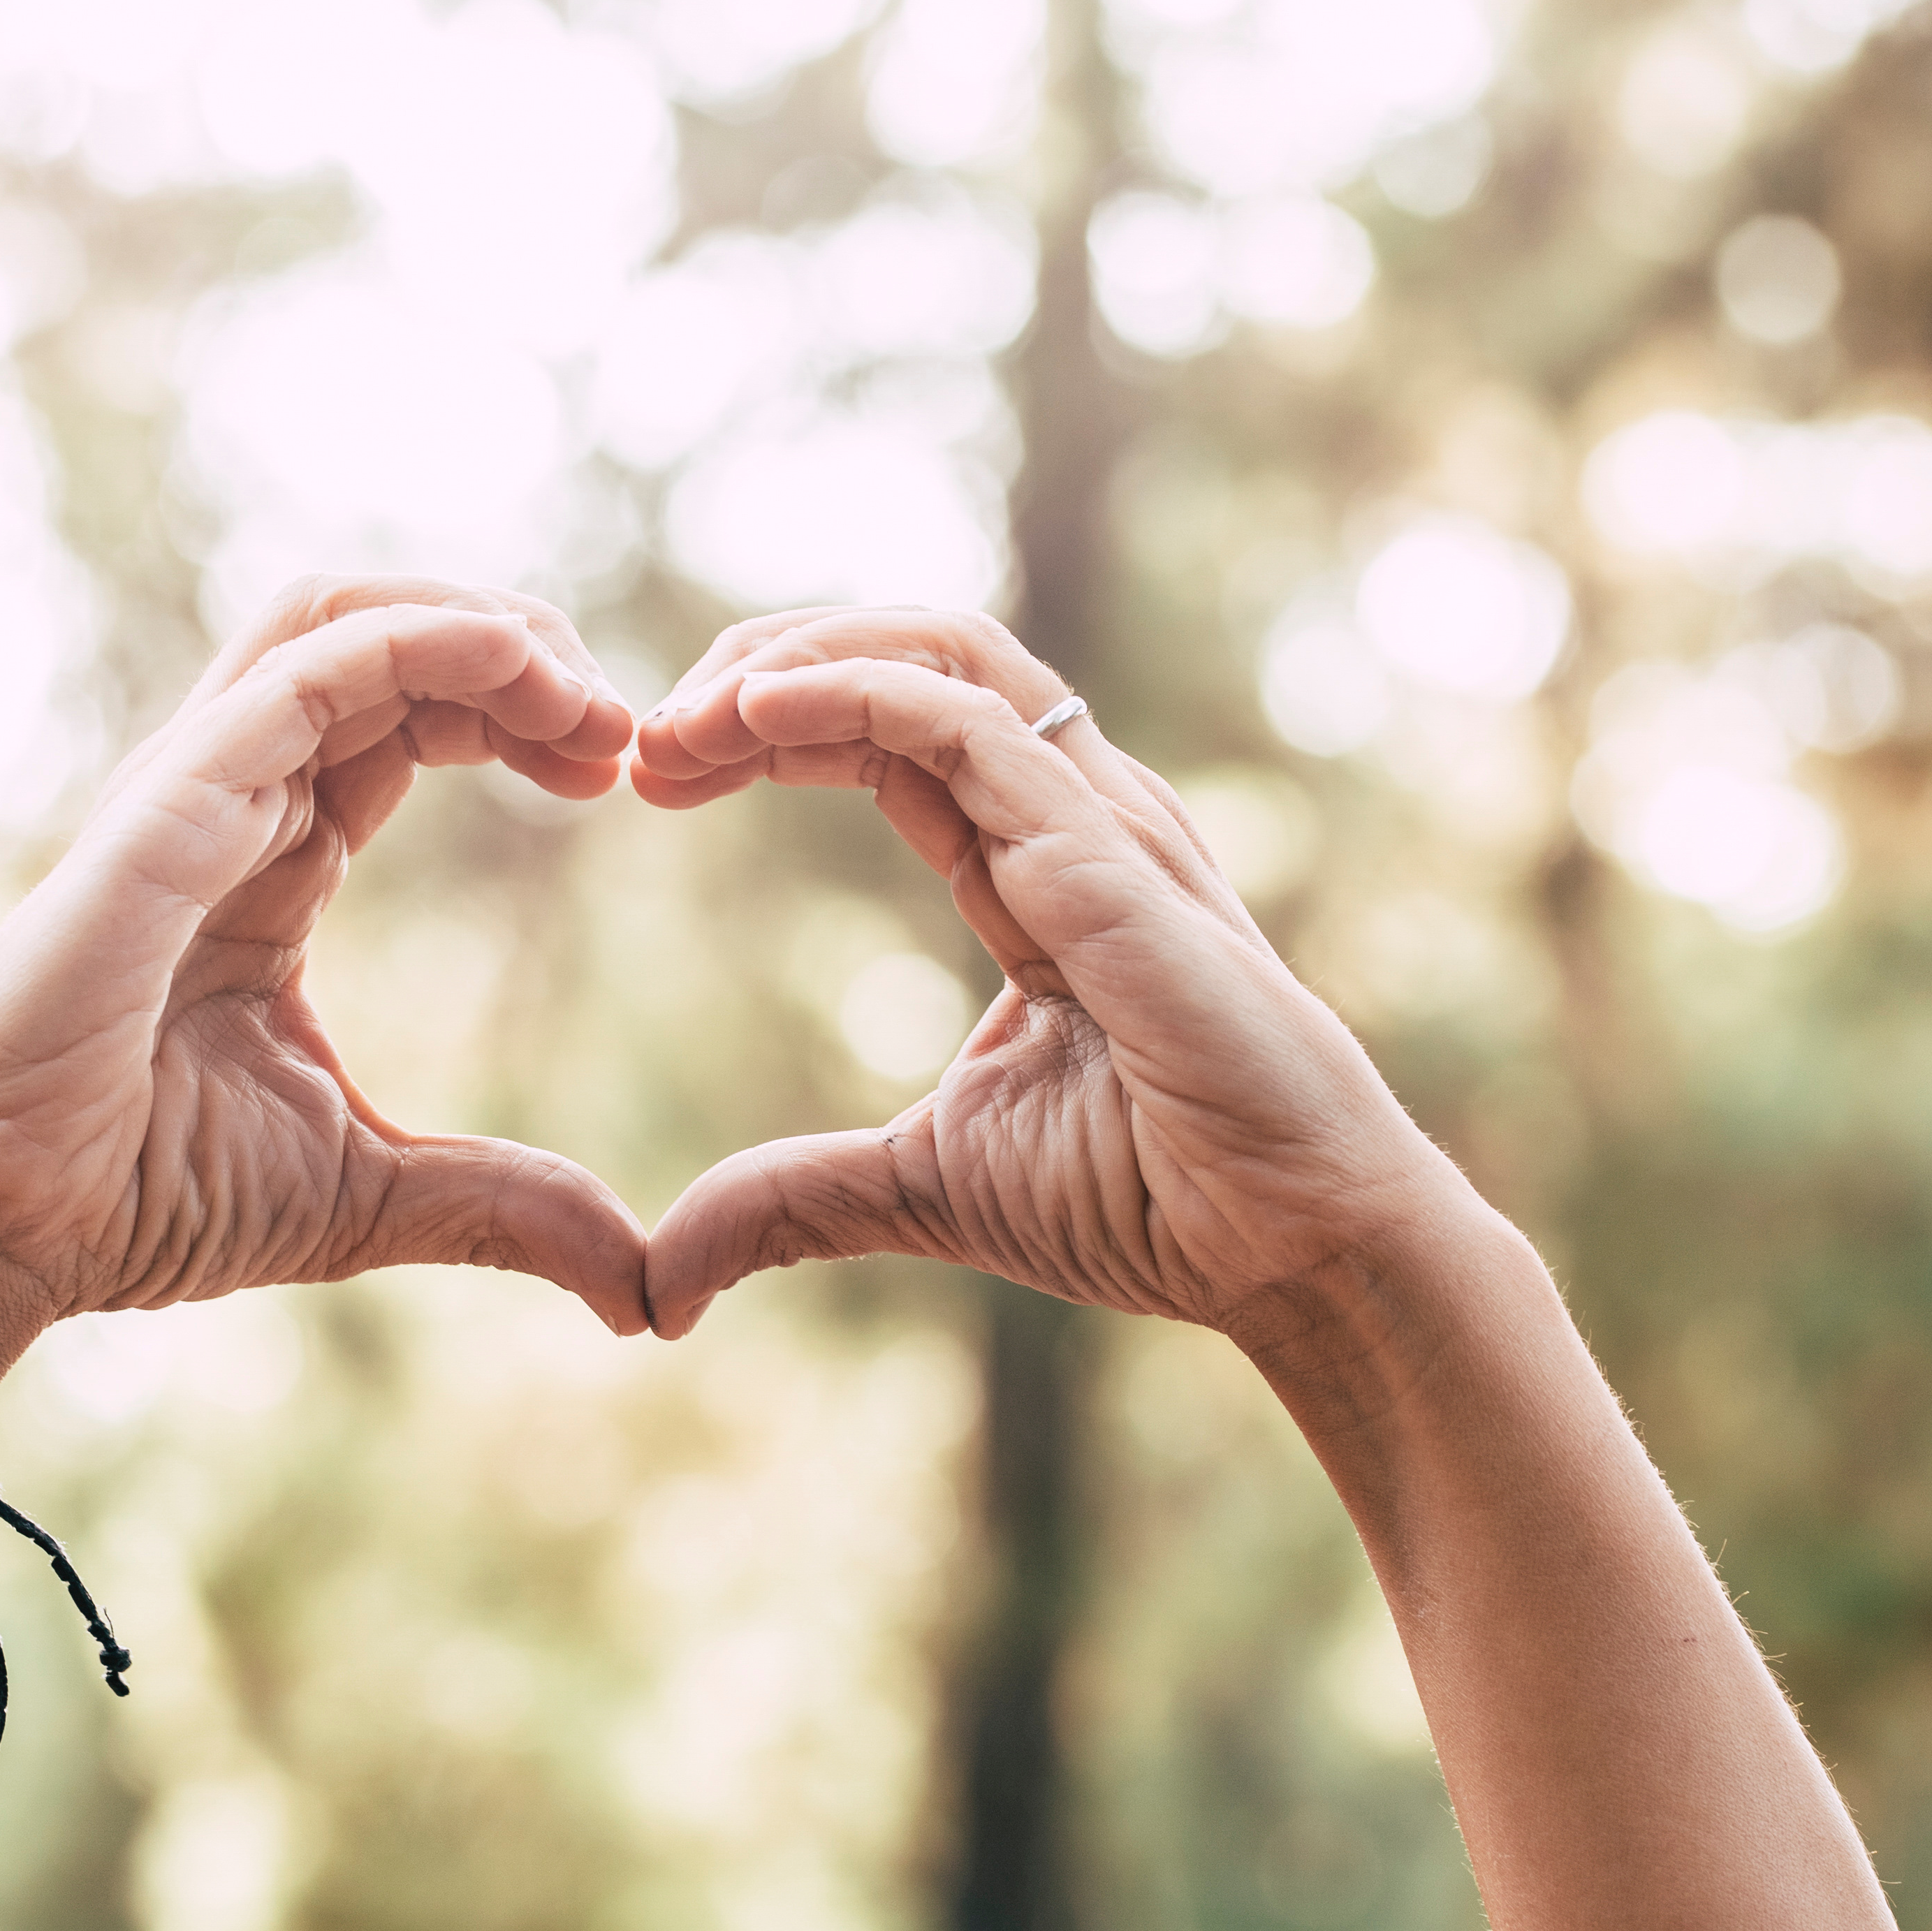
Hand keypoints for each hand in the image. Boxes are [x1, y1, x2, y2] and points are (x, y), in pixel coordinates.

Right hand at [0, 579, 654, 1403]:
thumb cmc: (139, 1202)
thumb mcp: (369, 1194)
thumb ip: (501, 1205)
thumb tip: (638, 1290)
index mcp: (267, 858)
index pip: (403, 718)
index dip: (517, 713)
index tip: (618, 769)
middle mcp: (227, 798)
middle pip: (383, 638)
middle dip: (520, 650)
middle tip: (623, 728)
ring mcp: (189, 788)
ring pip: (336, 615)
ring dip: (477, 623)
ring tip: (581, 692)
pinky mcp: (164, 804)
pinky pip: (302, 671)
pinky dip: (419, 642)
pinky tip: (516, 671)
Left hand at [629, 608, 1493, 1352]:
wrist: (1290, 1249)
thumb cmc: (1151, 1206)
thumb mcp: (920, 1187)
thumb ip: (792, 1201)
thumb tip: (662, 1279)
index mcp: (1030, 866)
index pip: (884, 733)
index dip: (764, 727)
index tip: (651, 775)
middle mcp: (1069, 815)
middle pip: (904, 657)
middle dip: (763, 664)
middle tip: (641, 730)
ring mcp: (1099, 822)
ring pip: (941, 650)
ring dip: (794, 658)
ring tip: (682, 714)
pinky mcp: (1109, 856)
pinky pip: (966, 721)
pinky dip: (851, 693)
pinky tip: (750, 717)